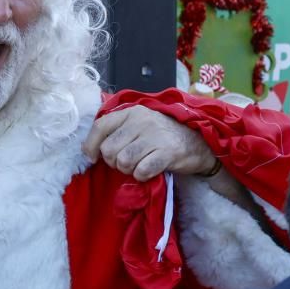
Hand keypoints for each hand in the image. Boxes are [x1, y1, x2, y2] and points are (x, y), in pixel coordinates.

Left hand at [83, 106, 215, 180]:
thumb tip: (91, 150)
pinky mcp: (167, 152)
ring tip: (138, 166)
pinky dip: (141, 176)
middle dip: (114, 162)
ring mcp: (154, 136)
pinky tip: (149, 171)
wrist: (199, 141)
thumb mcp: (140, 124)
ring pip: (123, 161)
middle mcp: (141, 121)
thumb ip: (118, 130)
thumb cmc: (163, 134)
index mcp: (131, 112)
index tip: (93, 158)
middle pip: (109, 149)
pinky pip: (141, 171)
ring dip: (128, 170)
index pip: (100, 126)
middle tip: (126, 162)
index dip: (91, 145)